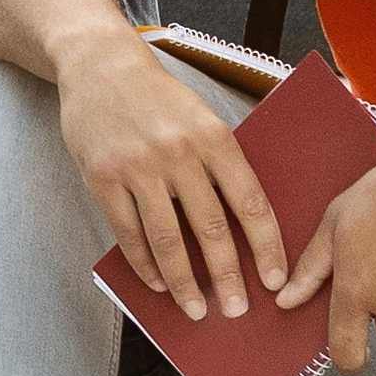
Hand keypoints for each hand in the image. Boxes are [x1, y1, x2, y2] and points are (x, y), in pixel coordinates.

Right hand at [59, 38, 284, 322]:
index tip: (275, 282)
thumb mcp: (202, 116)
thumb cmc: (158, 97)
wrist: (99, 65)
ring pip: (167, 239)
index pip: (249, 202)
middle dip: (227, 277)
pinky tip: (156, 283)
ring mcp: (138, 166)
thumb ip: (221, 163)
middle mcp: (178, 152)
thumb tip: (245, 225)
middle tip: (237, 310)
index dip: (266, 247)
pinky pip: (128, 233)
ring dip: (183, 283)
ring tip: (195, 309)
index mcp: (213, 137)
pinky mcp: (103, 177)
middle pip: (210, 228)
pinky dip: (143, 264)